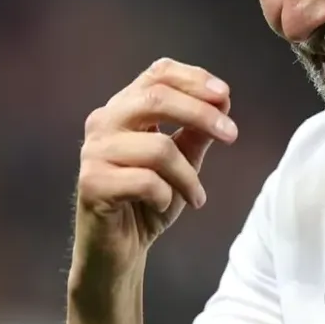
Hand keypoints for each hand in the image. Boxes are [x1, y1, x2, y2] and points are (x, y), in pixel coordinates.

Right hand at [71, 58, 237, 282]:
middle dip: (201, 114)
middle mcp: (103, 122)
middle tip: (232, 134)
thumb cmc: (148, 200)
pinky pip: (146, 181)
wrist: (119, 249)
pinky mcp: (92, 183)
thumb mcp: (181, 162)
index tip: (225, 96)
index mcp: (123, 108)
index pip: (157, 74)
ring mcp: (94, 152)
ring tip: (196, 197)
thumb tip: (223, 99)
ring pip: (157, 148)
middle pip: (156, 98)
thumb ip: (196, 131)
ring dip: (188, 176)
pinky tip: (165, 206)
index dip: (193, 78)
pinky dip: (166, 196)